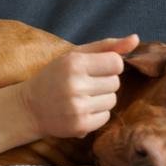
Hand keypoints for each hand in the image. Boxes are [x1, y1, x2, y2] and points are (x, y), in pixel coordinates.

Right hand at [19, 34, 139, 138]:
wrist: (29, 108)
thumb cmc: (54, 77)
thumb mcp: (74, 56)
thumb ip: (105, 46)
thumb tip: (136, 39)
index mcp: (74, 63)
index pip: (116, 63)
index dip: (109, 66)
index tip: (95, 69)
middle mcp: (75, 85)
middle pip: (115, 83)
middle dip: (104, 83)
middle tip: (84, 84)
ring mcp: (78, 107)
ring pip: (112, 100)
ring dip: (101, 99)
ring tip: (82, 97)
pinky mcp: (80, 125)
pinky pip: (106, 117)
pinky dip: (97, 114)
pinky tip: (81, 110)